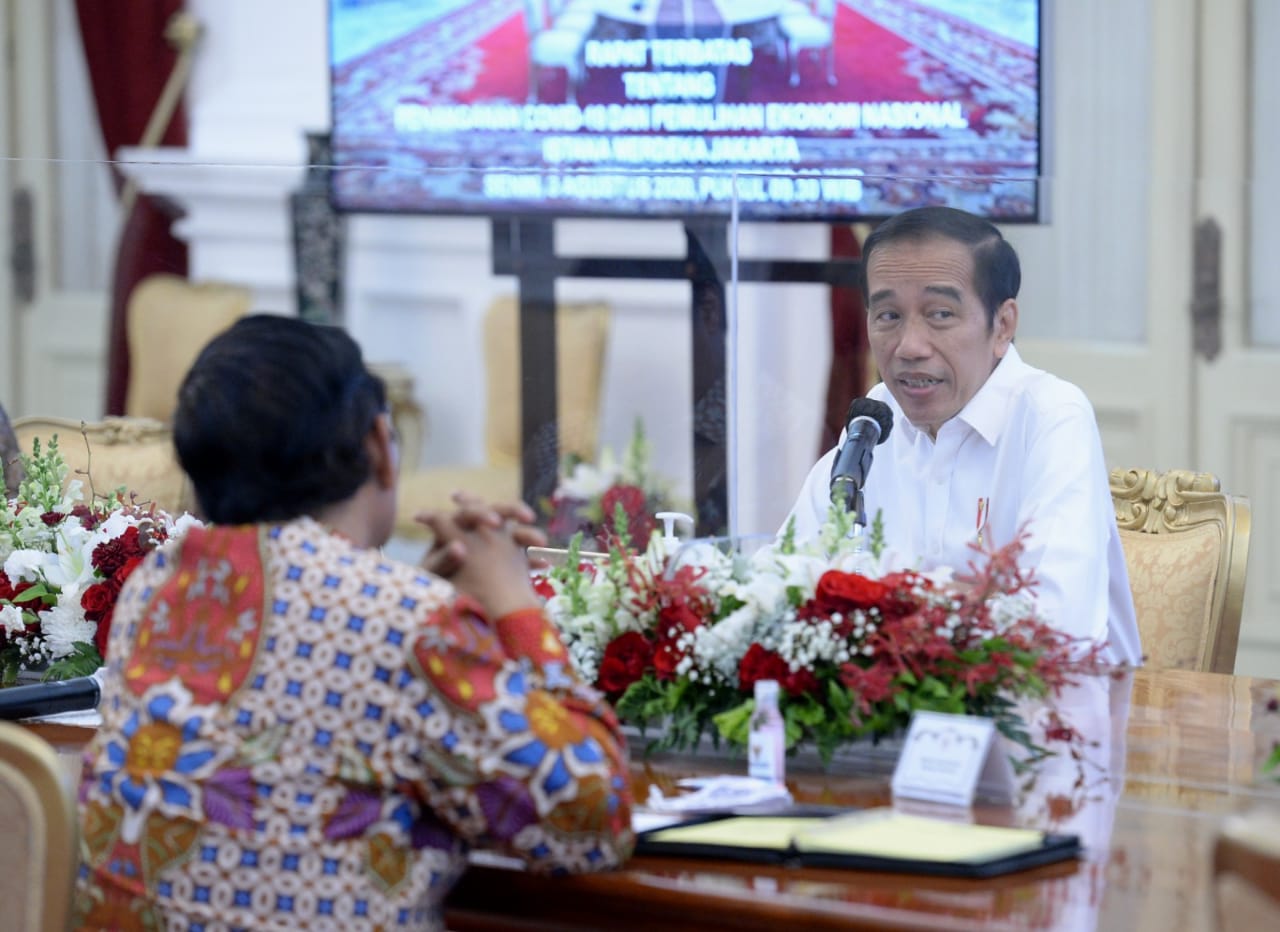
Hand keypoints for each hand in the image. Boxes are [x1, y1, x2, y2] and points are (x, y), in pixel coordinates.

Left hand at [417, 493, 547, 614]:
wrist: (438, 607)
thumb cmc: (431, 586)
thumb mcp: (433, 573)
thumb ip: (445, 560)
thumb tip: (458, 547)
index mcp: (455, 528)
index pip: (467, 512)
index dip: (480, 513)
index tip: (495, 522)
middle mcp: (477, 531)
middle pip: (498, 513)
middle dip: (513, 511)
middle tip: (527, 516)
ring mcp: (495, 545)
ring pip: (516, 533)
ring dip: (529, 534)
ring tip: (541, 542)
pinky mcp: (507, 564)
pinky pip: (525, 559)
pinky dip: (533, 561)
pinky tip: (543, 567)